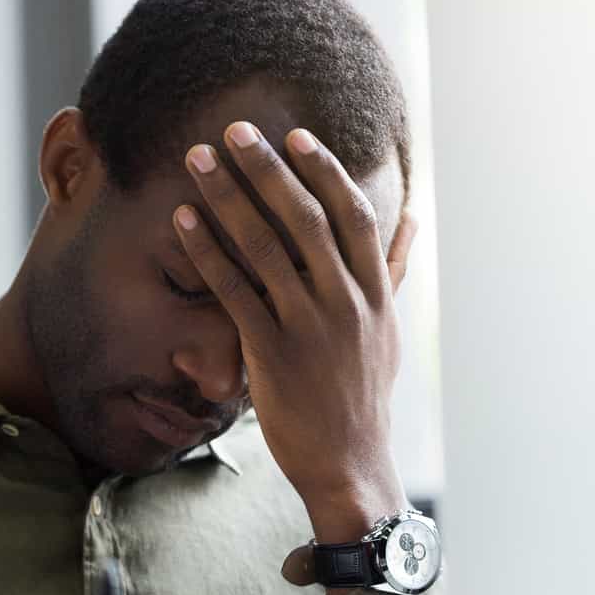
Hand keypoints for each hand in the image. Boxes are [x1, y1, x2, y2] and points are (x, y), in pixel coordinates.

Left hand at [172, 123, 417, 540]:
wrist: (349, 464)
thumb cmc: (362, 394)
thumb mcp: (389, 329)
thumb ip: (394, 271)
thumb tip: (412, 220)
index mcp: (375, 293)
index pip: (353, 216)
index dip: (325, 172)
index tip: (297, 136)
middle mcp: (346, 303)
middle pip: (307, 218)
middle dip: (269, 169)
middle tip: (234, 131)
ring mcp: (309, 327)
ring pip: (266, 247)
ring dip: (229, 197)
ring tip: (198, 159)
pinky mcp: (272, 353)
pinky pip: (233, 290)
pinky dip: (207, 250)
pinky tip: (182, 220)